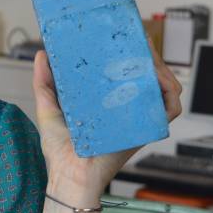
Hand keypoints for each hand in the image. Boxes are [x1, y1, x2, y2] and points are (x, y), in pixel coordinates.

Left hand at [32, 40, 182, 203]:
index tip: (125, 36)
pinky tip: (160, 80)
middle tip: (138, 40)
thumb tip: (42, 54)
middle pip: (146, 76)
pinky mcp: (145, 130)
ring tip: (149, 57)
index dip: (130, 53)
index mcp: (106, 102)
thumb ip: (44, 83)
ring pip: (162, 88)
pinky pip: (169, 109)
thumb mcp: (48, 108)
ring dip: (161, 68)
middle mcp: (125, 108)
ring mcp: (137, 118)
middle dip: (147, 55)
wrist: (69, 176)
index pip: (124, 73)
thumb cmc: (60, 150)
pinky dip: (170, 92)